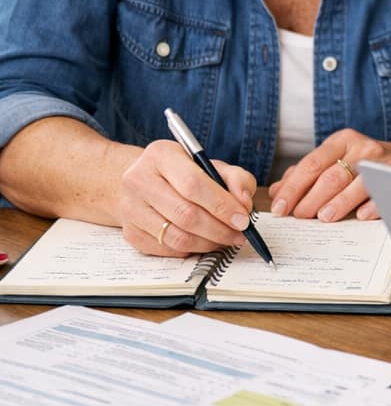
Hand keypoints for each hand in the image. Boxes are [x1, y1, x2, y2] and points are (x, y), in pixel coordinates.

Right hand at [119, 140, 256, 256]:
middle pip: (186, 214)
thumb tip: (244, 204)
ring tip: (226, 239)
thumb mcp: (212, 165)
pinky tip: (205, 241)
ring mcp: (130, 208)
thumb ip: (236, 179)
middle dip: (220, 229)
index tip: (243, 219)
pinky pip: (168, 250)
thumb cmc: (183, 173)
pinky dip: (193, 250)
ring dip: (209, 243)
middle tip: (240, 233)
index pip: (193, 184)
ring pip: (177, 237)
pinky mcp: (130, 233)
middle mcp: (139, 180)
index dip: (222, 205)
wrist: (143, 181)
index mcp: (161, 155)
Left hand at [267, 129, 390, 222]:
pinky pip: (382, 194)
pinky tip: (360, 216)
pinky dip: (371, 206)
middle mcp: (362, 148)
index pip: (311, 164)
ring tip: (323, 218)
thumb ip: (307, 173)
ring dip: (337, 203)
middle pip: (331, 176)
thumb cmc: (365, 163)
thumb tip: (278, 190)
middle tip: (298, 217)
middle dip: (311, 198)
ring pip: (354, 184)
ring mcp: (382, 163)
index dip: (293, 187)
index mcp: (342, 141)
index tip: (280, 206)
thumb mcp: (337, 159)